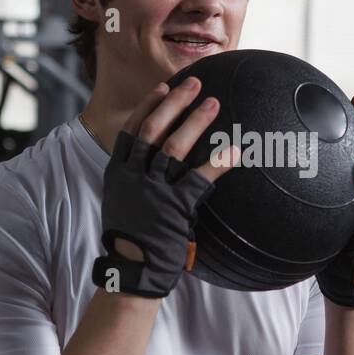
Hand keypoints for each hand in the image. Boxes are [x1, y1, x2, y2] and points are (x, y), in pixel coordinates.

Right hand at [92, 78, 239, 296]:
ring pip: (174, 147)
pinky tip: (235, 150)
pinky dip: (217, 162)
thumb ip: (135, 179)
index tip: (163, 86)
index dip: (148, 105)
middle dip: (175, 103)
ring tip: (213, 103)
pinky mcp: (172, 207)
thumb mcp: (124, 202)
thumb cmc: (133, 239)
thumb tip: (152, 161)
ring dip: (195, 122)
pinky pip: (199, 178)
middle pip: (153, 129)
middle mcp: (133, 176)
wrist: (132, 271)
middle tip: (195, 83)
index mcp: (118, 172)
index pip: (132, 129)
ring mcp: (152, 191)